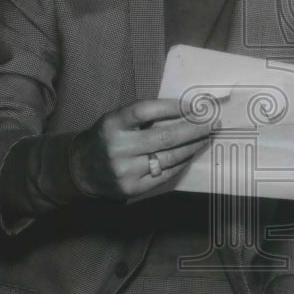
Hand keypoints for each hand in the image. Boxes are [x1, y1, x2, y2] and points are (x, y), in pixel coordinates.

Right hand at [68, 98, 211, 199]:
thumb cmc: (106, 138)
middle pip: (164, 136)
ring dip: (194, 145)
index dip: (173, 106)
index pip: (146, 111)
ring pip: (170, 157)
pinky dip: (183, 161)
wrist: (81, 170)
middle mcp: (118, 148)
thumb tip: (185, 109)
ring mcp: (126, 170)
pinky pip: (166, 174)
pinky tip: (193, 152)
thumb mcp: (116, 120)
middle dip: (194, 127)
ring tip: (208, 135)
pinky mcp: (133, 188)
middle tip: (213, 120)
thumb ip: (143, 116)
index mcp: (112, 124)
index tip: (195, 105)